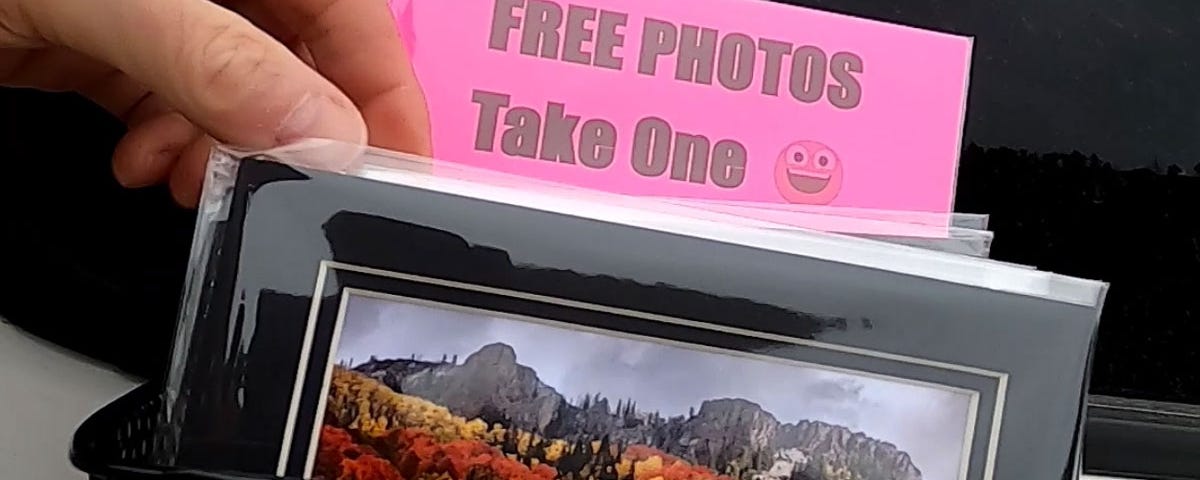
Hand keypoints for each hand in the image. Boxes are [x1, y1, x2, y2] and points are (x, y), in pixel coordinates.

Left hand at [0, 0, 431, 205]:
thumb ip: (209, 56)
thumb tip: (322, 131)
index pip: (351, 12)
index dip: (382, 91)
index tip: (397, 171)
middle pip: (298, 58)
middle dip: (290, 133)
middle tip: (277, 187)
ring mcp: (158, 8)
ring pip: (239, 92)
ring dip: (223, 148)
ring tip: (179, 176)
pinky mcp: (110, 42)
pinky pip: (176, 102)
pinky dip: (171, 144)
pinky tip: (139, 162)